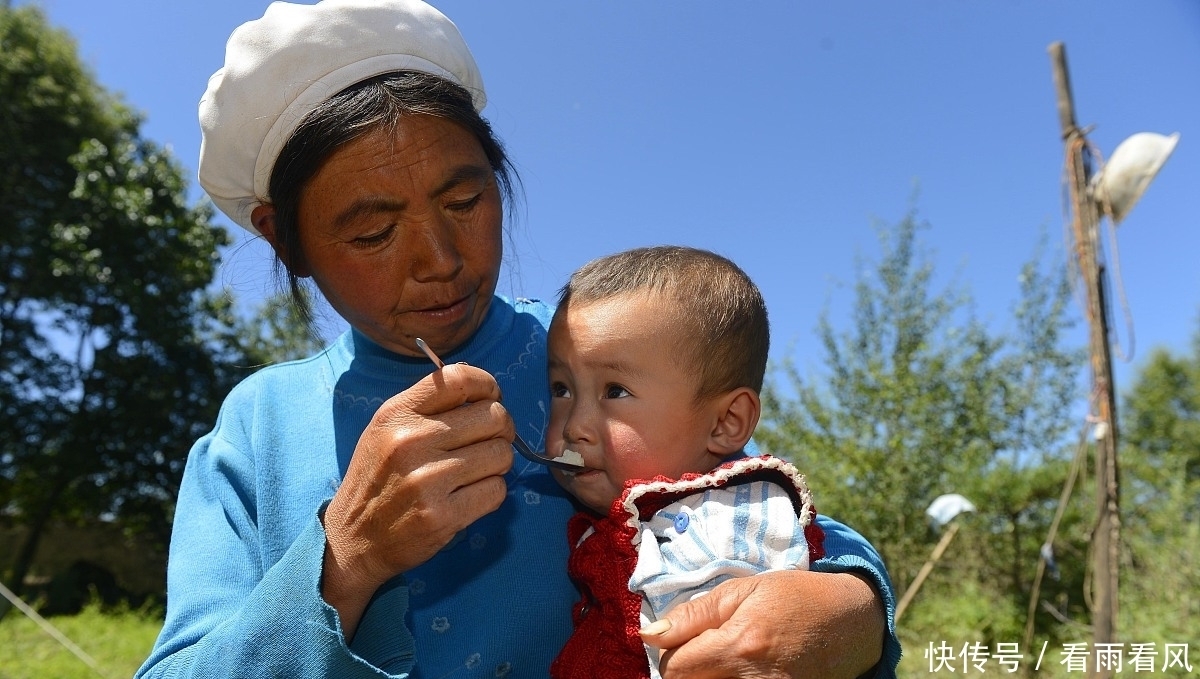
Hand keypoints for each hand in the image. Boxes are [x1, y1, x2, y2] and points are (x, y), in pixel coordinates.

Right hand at [320, 363, 514, 637]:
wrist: (353, 539)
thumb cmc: (377, 479)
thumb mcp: (386, 430)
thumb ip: (427, 406)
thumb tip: (481, 387)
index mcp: (397, 414)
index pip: (460, 379)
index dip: (488, 384)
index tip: (491, 397)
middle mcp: (411, 441)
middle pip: (493, 416)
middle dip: (501, 428)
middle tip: (490, 440)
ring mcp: (427, 480)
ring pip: (501, 453)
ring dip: (498, 462)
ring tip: (478, 470)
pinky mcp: (443, 516)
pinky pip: (497, 490)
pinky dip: (492, 492)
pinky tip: (471, 495)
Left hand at [642, 570, 885, 678]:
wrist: (851, 622)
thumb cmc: (794, 597)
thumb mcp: (744, 590)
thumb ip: (694, 613)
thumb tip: (648, 635)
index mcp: (739, 644)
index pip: (674, 668)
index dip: (670, 655)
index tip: (684, 643)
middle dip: (687, 672)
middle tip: (703, 654)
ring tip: (722, 664)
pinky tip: (738, 673)